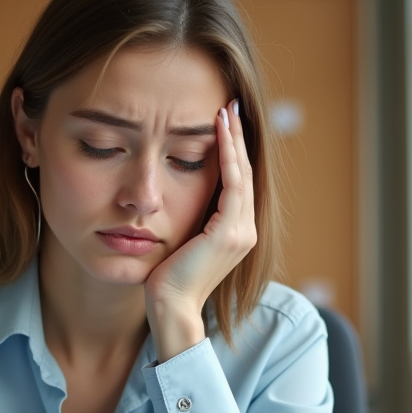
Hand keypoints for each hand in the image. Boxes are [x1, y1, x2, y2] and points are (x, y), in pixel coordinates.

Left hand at [145, 100, 255, 361]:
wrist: (170, 307)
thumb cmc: (166, 279)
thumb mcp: (181, 240)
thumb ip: (190, 217)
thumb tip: (178, 191)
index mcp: (236, 233)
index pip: (238, 183)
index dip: (234, 151)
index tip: (224, 122)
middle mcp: (246, 231)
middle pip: (245, 173)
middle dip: (238, 137)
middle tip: (230, 105)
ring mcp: (242, 232)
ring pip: (242, 173)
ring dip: (234, 139)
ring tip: (226, 110)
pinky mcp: (229, 233)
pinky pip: (233, 184)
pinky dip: (228, 155)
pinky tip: (219, 132)